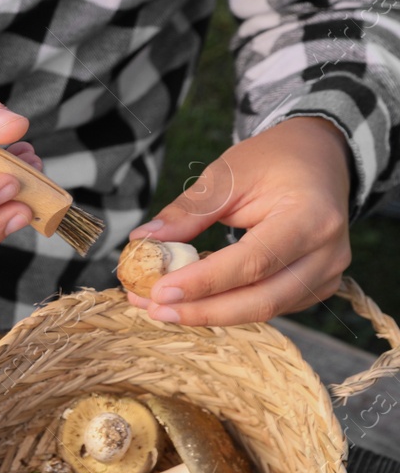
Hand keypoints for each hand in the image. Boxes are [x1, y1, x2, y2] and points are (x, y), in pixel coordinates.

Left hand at [125, 117, 351, 325]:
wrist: (318, 159)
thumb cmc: (273, 161)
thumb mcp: (228, 174)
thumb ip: (189, 211)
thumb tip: (144, 240)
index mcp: (312, 218)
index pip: (253, 262)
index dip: (203, 282)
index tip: (158, 291)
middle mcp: (327, 253)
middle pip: (260, 299)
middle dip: (202, 310)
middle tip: (153, 308)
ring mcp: (325, 274)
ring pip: (262, 309)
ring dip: (208, 313)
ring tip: (160, 308)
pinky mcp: (314, 287)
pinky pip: (267, 305)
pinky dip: (226, 306)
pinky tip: (190, 300)